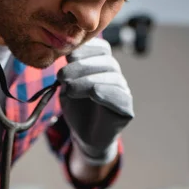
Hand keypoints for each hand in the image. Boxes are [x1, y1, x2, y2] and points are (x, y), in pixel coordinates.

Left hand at [58, 37, 133, 165]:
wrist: (84, 138)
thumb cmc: (77, 111)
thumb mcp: (67, 88)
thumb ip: (69, 72)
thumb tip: (69, 55)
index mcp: (104, 68)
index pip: (102, 50)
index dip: (87, 50)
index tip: (68, 57)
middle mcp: (116, 77)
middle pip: (107, 62)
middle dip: (82, 67)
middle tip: (61, 76)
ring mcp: (124, 93)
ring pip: (112, 78)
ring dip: (88, 81)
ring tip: (69, 89)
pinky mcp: (127, 110)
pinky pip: (121, 97)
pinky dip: (107, 93)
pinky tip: (94, 93)